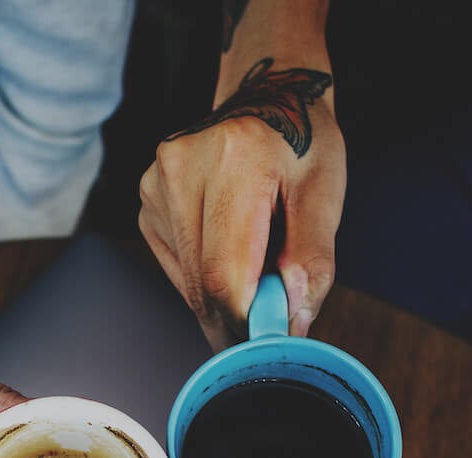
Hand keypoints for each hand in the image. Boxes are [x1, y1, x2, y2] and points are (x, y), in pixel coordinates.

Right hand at [139, 57, 344, 349]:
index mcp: (234, 159)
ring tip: (256, 266)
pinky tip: (230, 248)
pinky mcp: (147, 201)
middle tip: (270, 325)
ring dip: (223, 297)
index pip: (225, 273)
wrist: (266, 97)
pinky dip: (206, 277)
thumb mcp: (325, 192)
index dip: (246, 323)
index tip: (269, 345)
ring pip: (187, 282)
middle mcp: (182, 168)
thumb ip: (312, 260)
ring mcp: (156, 184)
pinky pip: (177, 267)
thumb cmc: (302, 144)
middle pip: (202, 284)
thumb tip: (290, 320)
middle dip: (238, 318)